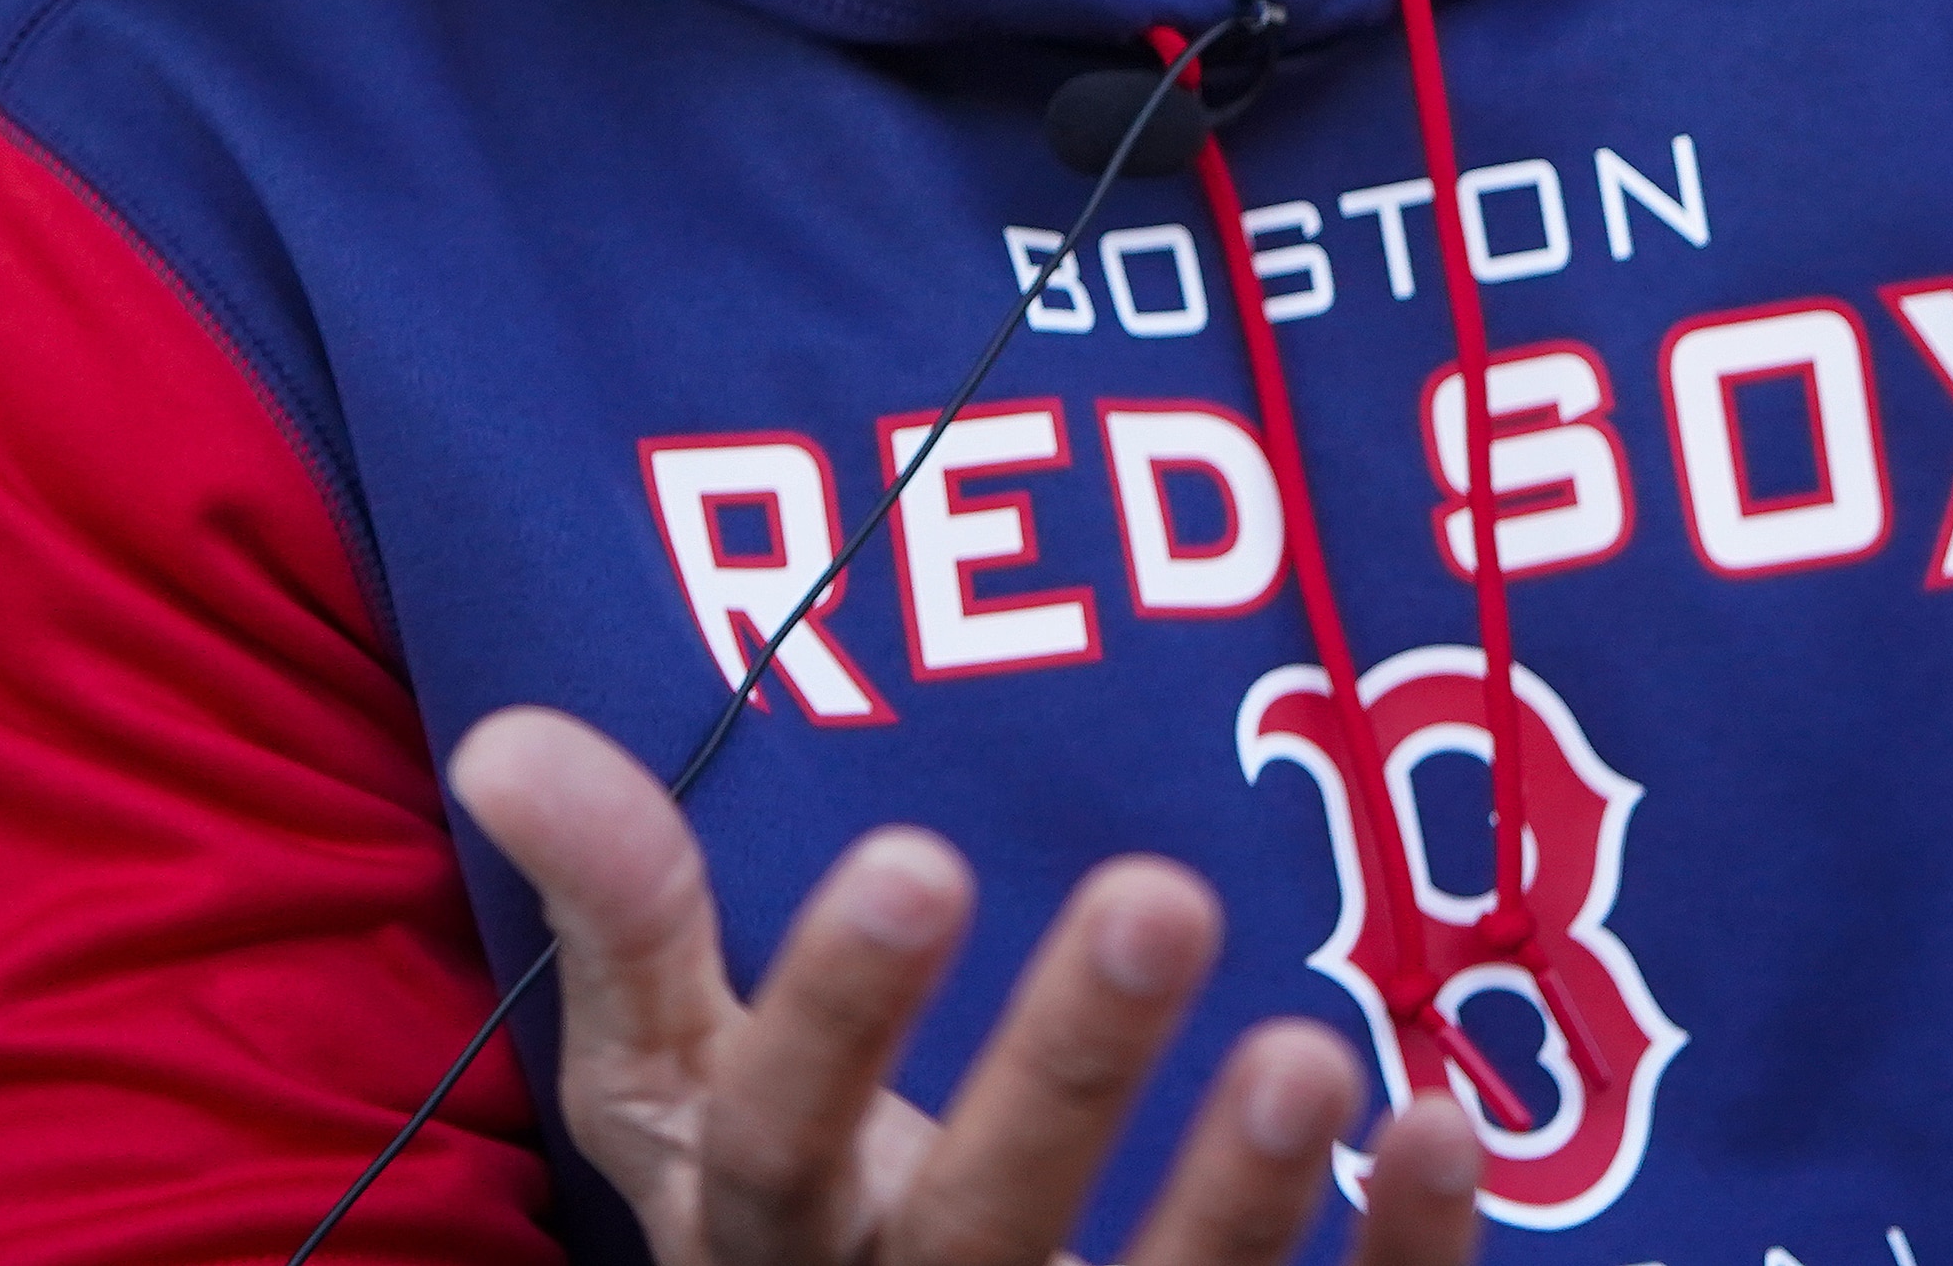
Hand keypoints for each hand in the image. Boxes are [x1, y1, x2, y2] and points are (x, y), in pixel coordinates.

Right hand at [449, 706, 1486, 1265]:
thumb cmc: (798, 1216)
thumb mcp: (673, 1088)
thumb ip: (622, 922)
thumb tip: (508, 739)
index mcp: (768, 1252)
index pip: (773, 1153)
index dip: (835, 1020)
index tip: (914, 853)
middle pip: (973, 1244)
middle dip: (1064, 1082)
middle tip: (1156, 891)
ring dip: (1241, 1207)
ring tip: (1314, 1046)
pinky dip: (1400, 1265)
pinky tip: (1444, 1125)